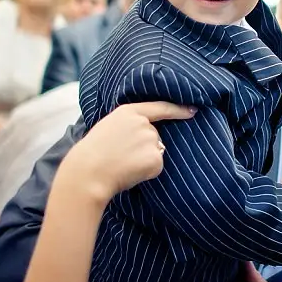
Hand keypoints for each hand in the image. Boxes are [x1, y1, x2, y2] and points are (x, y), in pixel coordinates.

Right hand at [59, 101, 195, 203]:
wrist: (89, 173)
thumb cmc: (93, 153)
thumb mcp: (108, 127)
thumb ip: (130, 125)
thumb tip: (150, 136)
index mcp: (129, 112)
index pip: (160, 108)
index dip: (178, 109)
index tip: (193, 110)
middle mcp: (144, 124)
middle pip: (155, 136)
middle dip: (144, 147)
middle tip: (120, 155)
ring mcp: (151, 140)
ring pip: (156, 152)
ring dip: (145, 159)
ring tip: (123, 163)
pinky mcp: (156, 158)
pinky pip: (156, 166)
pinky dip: (147, 172)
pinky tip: (131, 171)